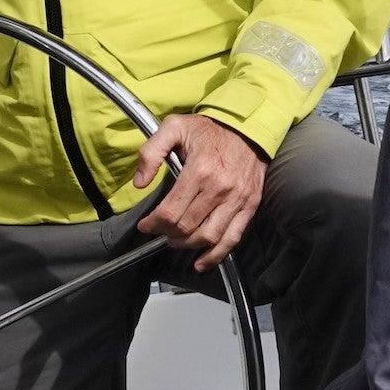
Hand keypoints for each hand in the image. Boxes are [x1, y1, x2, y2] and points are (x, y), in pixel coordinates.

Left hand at [134, 114, 267, 271]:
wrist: (247, 126)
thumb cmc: (209, 129)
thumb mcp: (173, 127)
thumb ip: (151, 152)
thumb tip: (140, 182)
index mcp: (199, 170)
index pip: (170, 212)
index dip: (153, 224)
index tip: (146, 225)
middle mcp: (219, 188)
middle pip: (186, 227)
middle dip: (167, 234)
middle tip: (159, 231)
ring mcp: (237, 199)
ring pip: (208, 237)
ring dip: (187, 245)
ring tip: (176, 241)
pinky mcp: (249, 205)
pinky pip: (233, 238)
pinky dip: (216, 255)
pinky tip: (202, 262)